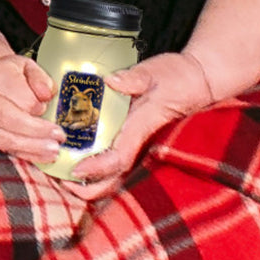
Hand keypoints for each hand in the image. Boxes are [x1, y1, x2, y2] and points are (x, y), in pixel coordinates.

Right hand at [0, 52, 64, 164]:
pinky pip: (5, 150)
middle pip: (9, 120)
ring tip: (54, 149)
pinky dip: (27, 155)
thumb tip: (46, 95)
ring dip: (32, 147)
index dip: (37, 105)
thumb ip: (39, 77)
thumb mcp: (24, 65)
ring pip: (5, 140)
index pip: (19, 97)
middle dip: (37, 130)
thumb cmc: (5, 74)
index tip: (48, 105)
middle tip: (58, 135)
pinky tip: (44, 156)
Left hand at [68, 51, 212, 199]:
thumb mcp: (154, 72)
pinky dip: (99, 169)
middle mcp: (139, 141)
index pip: (119, 157)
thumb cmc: (177, 76)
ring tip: (65, 179)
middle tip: (62, 182)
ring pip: (116, 175)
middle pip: (116, 178)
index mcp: (141, 126)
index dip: (98, 167)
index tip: (76, 169)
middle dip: (90, 188)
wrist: (198, 80)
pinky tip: (80, 163)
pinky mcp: (137, 140)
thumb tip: (111, 81)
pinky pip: (117, 161)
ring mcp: (139, 144)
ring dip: (93, 182)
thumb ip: (134, 78)